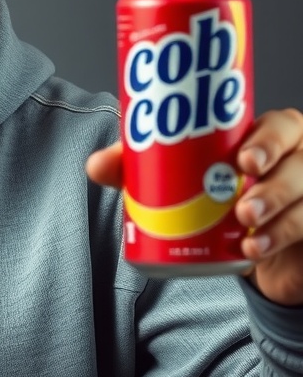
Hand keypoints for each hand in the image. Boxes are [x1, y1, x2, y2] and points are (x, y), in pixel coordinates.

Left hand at [86, 108, 302, 305]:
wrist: (245, 250)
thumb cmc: (213, 198)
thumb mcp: (176, 180)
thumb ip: (139, 169)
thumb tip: (94, 165)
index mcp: (269, 137)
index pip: (280, 125)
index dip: (267, 138)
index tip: (242, 158)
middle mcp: (298, 160)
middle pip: (299, 159)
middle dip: (273, 180)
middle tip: (242, 199)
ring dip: (276, 211)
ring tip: (245, 225)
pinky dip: (279, 237)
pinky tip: (254, 247)